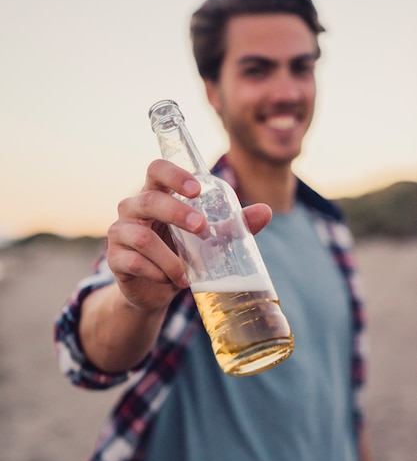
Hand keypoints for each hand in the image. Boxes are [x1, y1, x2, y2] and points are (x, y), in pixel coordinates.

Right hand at [107, 159, 270, 310]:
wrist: (156, 290)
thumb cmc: (182, 253)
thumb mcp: (208, 238)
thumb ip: (233, 225)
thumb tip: (266, 211)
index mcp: (155, 194)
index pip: (156, 169)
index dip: (174, 174)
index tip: (197, 189)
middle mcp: (133, 208)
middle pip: (149, 200)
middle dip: (177, 213)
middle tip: (201, 228)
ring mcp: (120, 232)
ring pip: (141, 237)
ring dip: (170, 258)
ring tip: (187, 273)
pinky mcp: (115, 259)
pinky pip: (134, 262)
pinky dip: (156, 273)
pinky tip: (169, 280)